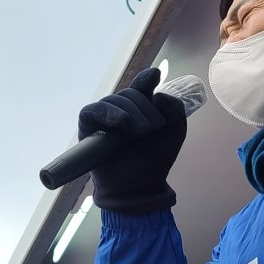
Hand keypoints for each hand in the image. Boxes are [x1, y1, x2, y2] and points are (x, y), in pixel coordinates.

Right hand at [78, 67, 187, 212]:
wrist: (140, 186)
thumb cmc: (155, 160)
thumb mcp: (175, 131)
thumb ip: (175, 108)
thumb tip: (157, 93)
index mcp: (142, 107)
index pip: (142, 84)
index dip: (147, 78)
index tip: (155, 77)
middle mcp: (122, 110)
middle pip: (130, 93)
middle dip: (144, 108)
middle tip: (152, 129)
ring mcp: (104, 118)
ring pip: (114, 100)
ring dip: (130, 112)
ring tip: (139, 132)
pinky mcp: (88, 129)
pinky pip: (91, 111)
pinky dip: (106, 112)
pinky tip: (120, 123)